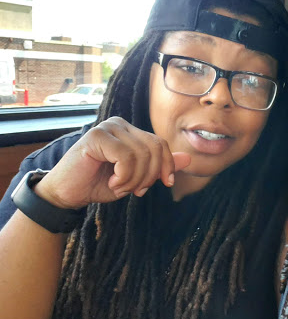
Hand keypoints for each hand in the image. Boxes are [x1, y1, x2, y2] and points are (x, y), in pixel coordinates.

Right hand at [33, 117, 190, 208]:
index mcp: (130, 131)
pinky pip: (126, 157)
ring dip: (134, 180)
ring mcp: (108, 127)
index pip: (161, 143)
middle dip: (150, 175)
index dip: (167, 165)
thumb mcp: (136, 177)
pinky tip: (111, 183)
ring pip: (142, 154)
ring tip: (119, 187)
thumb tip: (188, 158)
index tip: (164, 184)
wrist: (67, 194)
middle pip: (155, 147)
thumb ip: (160, 166)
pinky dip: (124, 177)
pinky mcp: (97, 136)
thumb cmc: (98, 184)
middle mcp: (120, 124)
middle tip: (136, 190)